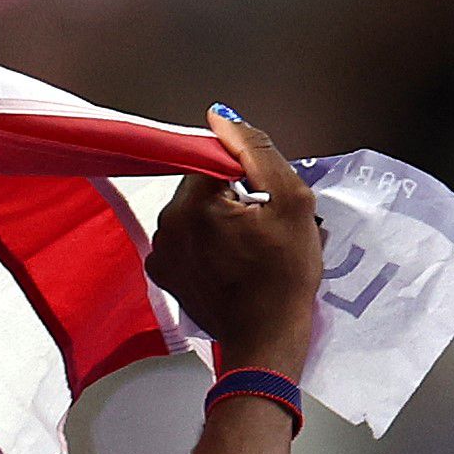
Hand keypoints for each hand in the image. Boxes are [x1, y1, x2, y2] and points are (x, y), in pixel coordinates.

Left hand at [143, 107, 322, 374]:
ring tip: (248, 248)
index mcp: (194, 201)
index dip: (247, 176)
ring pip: (193, 213)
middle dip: (232, 197)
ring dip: (218, 220)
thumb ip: (255, 152)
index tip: (263, 203)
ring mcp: (160, 251)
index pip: (215, 160)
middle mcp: (166, 223)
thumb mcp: (292, 201)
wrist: (266, 336)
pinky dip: (204, 244)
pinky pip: (184, 241)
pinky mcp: (163, 273)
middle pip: (201, 186)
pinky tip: (230, 263)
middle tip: (262, 227)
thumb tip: (221, 118)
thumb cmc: (284, 274)